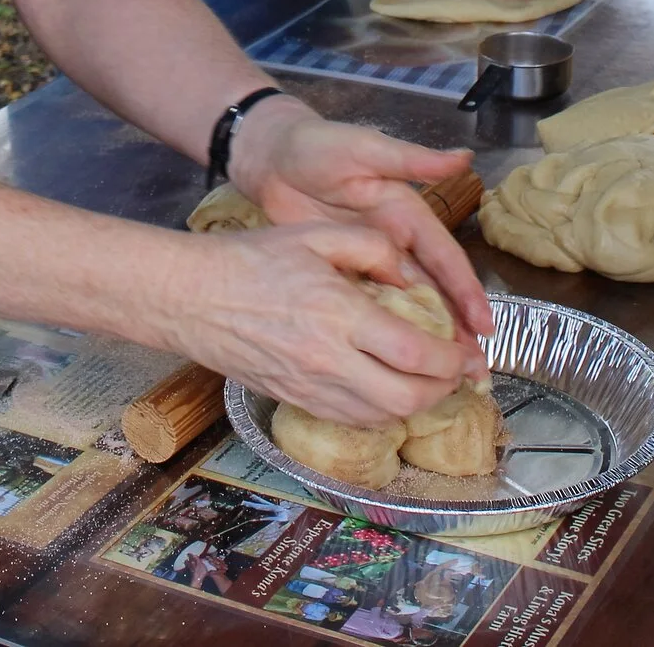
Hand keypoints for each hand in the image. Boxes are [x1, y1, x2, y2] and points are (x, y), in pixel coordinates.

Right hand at [163, 221, 471, 426]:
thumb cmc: (251, 259)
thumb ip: (374, 248)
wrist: (191, 297)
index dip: (451, 358)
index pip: (416, 354)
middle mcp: (328, 360)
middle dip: (442, 389)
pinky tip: (387, 389)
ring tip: (427, 381)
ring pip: (381, 417)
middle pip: (406, 399)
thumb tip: (411, 276)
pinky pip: (351, 419)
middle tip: (454, 371)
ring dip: (414, 404)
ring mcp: (310, 387)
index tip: (462, 348)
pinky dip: (380, 411)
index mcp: (339, 314)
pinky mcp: (295, 400)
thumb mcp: (317, 235)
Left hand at [229, 99, 492, 346]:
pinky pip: (370, 309)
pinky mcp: (343, 275)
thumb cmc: (320, 146)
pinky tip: (394, 365)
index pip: (445, 259)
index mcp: (408, 215)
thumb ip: (411, 159)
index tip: (486, 326)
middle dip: (457, 329)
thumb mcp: (366, 149)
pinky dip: (385, 336)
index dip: (467, 292)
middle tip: (477, 369)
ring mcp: (370, 263)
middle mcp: (397, 243)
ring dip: (427, 340)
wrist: (270, 158)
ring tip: (447, 380)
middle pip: (434, 292)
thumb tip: (463, 157)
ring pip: (406, 308)